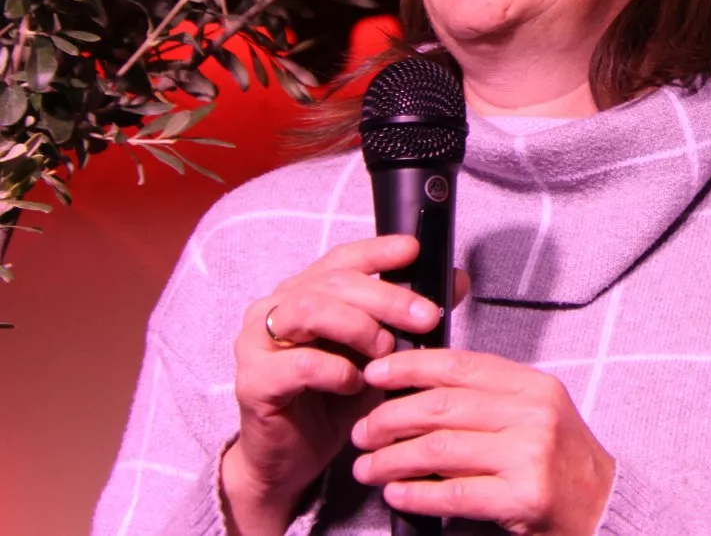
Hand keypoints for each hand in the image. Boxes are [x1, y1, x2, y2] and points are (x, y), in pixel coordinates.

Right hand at [220, 235, 465, 534]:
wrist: (289, 460)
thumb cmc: (333, 400)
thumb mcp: (381, 354)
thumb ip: (411, 317)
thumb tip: (458, 281)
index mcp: (306, 292)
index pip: (342, 259)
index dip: (378, 251)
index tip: (414, 250)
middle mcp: (276, 308)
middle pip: (333, 282)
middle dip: (386, 297)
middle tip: (426, 318)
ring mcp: (257, 343)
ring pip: (309, 310)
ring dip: (358, 326)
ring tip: (386, 350)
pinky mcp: (252, 381)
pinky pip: (295, 364)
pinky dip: (333, 370)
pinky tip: (355, 383)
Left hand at [352, 349, 615, 534]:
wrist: (603, 505)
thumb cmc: (561, 460)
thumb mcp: (534, 412)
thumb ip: (488, 397)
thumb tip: (419, 388)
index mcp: (532, 386)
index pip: (460, 365)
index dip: (410, 367)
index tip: (376, 374)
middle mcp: (533, 414)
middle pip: (441, 407)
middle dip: (390, 418)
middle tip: (364, 431)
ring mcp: (530, 455)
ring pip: (439, 449)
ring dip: (392, 459)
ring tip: (368, 467)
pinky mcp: (523, 497)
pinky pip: (453, 492)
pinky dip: (416, 493)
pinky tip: (396, 493)